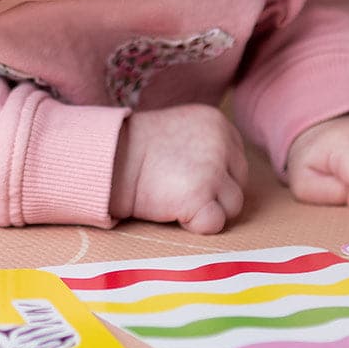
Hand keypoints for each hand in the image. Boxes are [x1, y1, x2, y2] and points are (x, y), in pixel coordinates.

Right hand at [110, 105, 247, 233]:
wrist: (110, 157)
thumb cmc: (138, 147)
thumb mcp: (182, 130)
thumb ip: (208, 145)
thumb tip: (228, 175)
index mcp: (219, 122)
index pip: (237, 161)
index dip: (215, 175)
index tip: (186, 174)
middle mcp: (222, 143)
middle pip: (238, 184)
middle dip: (214, 193)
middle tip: (179, 188)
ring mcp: (213, 170)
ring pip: (232, 206)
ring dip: (207, 208)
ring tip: (175, 197)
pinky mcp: (200, 196)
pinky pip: (214, 224)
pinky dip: (196, 225)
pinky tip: (174, 210)